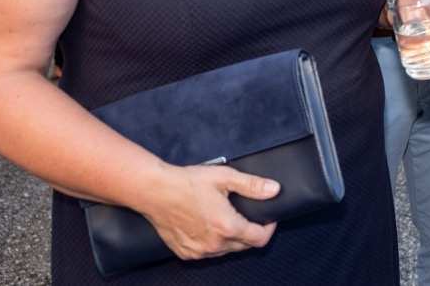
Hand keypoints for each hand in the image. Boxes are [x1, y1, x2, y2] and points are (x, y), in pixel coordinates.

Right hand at [139, 164, 279, 259]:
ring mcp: (198, 251)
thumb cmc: (187, 183)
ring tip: (228, 218)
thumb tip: (274, 189)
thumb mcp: (225, 177)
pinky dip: (214, 243)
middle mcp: (214, 244)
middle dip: (251, 232)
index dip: (269, 228)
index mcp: (227, 226)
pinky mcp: (185, 253)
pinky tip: (209, 226)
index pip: (259, 238)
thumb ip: (252, 185)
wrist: (154, 191)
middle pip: (244, 246)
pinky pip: (208, 253)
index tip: (268, 218)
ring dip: (233, 238)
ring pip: (226, 250)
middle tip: (247, 215)